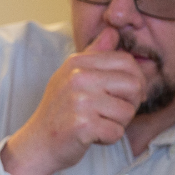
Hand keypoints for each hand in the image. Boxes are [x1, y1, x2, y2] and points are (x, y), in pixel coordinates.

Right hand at [0, 26, 143, 174]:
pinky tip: (92, 136)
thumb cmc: (60, 111)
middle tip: (113, 112)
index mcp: (78, 62)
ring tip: (97, 124)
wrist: (38, 143)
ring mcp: (80, 101)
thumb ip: (95, 54)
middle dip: (131, 103)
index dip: (136, 80)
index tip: (128, 95)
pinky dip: (108, 138)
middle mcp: (78, 77)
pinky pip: (116, 132)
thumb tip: (113, 30)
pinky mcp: (83, 125)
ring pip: (127, 112)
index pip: (127, 62)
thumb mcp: (72, 76)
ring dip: (118, 123)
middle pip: (133, 85)